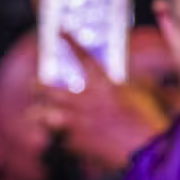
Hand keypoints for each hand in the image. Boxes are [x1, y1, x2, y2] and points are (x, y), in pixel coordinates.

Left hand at [40, 30, 172, 174]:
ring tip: (36, 114)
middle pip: (48, 88)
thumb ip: (127, 86)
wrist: (145, 149)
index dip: (70, 41)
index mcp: (103, 84)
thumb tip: (125, 82)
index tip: (60, 31)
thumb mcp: (141, 94)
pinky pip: (63, 139)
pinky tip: (69, 140)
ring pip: (44, 116)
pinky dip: (66, 140)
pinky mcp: (76, 142)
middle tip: (33, 84)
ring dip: (41, 115)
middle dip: (37, 86)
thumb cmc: (146, 121)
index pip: (83, 56)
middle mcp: (84, 100)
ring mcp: (77, 122)